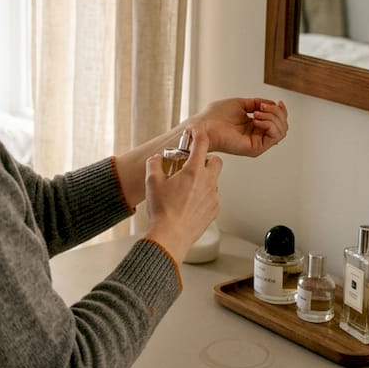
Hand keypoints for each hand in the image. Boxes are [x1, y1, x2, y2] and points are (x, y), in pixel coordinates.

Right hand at [143, 127, 222, 261]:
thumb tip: (157, 159)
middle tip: (192, 165)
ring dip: (204, 179)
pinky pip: (213, 197)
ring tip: (187, 189)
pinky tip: (190, 203)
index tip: (196, 131)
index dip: (199, 134)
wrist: (170, 236)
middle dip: (206, 160)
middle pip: (216, 161)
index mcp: (193, 172)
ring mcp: (213, 197)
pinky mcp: (214, 210)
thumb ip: (154, 164)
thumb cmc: (162, 212)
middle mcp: (207, 182)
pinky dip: (204, 196)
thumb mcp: (152, 183)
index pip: (201, 144)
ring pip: (214, 180)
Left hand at [186, 98, 287, 157]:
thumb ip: (258, 103)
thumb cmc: (215, 116)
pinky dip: (269, 123)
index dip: (281, 111)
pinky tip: (256, 119)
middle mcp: (257, 136)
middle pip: (283, 126)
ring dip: (272, 117)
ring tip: (257, 112)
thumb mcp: (241, 104)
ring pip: (281, 131)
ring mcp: (257, 143)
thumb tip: (273, 104)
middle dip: (277, 112)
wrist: (204, 125)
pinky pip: (274, 136)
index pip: (278, 122)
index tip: (278, 102)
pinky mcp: (255, 148)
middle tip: (261, 107)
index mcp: (254, 127)